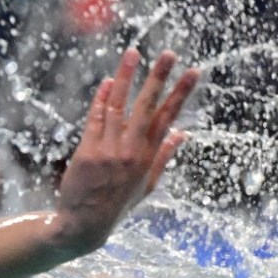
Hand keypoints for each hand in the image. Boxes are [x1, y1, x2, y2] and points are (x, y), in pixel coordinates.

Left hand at [52, 49, 199, 255]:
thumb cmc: (117, 204)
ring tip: (133, 53)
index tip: (193, 72)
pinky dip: (101, 99)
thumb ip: (163, 156)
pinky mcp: (87, 151)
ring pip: (119, 106)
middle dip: (158, 78)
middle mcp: (130, 151)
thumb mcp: (147, 184)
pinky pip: (95, 118)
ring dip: (126, 77)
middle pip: (147, 107)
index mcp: (148, 157)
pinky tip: (107, 81)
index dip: (181, 93)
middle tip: (168, 54)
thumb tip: (182, 133)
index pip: (168, 118)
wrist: (84, 223)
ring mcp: (108, 150)